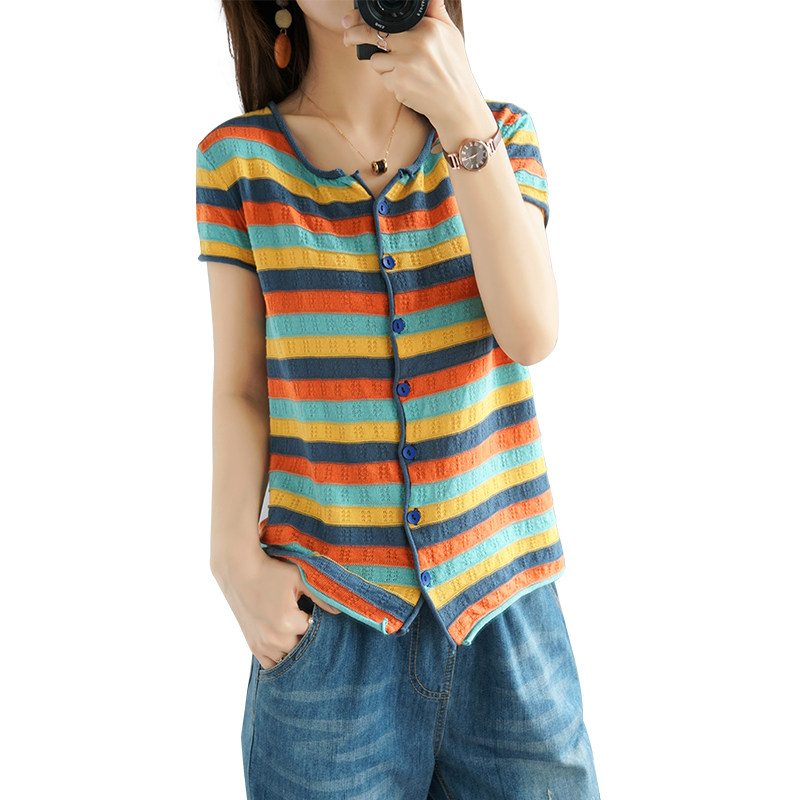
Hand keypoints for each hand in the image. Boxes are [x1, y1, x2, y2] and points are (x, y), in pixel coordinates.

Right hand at [212, 548, 340, 670]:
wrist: (240, 571)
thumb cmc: (271, 571)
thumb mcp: (298, 578)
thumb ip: (320, 596)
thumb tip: (340, 611)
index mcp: (288, 622)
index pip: (315, 632)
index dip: (320, 622)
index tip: (319, 613)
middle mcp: (274, 638)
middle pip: (303, 649)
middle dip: (309, 638)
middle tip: (311, 623)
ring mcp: (262, 645)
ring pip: (288, 659)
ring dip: (296, 650)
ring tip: (299, 634)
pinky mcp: (253, 646)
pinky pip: (271, 664)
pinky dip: (281, 659)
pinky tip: (288, 649)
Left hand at [341, 0, 484, 129]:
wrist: (457, 105)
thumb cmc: (454, 70)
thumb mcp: (450, 34)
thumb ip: (435, 11)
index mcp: (428, 27)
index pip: (388, 19)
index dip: (364, 19)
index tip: (350, 20)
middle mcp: (416, 43)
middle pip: (373, 35)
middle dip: (355, 36)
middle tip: (347, 36)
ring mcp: (406, 63)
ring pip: (376, 60)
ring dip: (383, 65)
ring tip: (406, 71)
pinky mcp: (400, 83)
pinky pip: (383, 78)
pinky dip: (391, 82)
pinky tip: (409, 84)